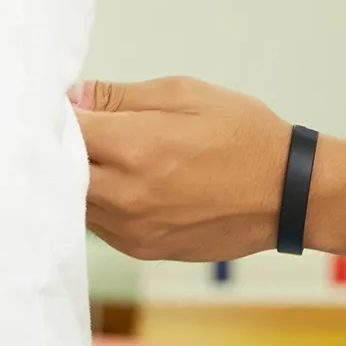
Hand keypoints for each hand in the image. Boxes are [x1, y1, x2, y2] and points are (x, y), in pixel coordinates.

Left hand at [71, 76, 288, 261]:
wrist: (288, 194)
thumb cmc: (241, 134)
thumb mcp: (183, 94)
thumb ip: (119, 97)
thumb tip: (73, 96)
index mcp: (134, 148)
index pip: (65, 131)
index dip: (57, 113)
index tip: (62, 103)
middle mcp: (126, 195)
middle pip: (59, 172)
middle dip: (61, 147)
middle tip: (76, 127)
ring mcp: (132, 229)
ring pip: (74, 202)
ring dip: (77, 177)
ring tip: (103, 154)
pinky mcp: (142, 250)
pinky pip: (98, 224)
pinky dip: (98, 202)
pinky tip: (121, 182)